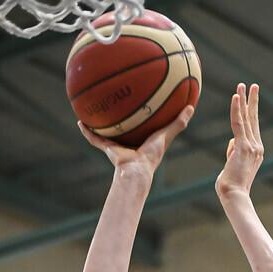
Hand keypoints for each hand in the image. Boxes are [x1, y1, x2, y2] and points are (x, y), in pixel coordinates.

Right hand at [78, 105, 193, 178]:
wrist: (136, 170)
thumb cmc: (152, 155)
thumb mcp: (166, 134)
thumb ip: (179, 122)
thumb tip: (192, 106)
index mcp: (142, 140)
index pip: (142, 125)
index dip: (142, 116)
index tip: (141, 103)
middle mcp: (128, 143)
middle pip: (123, 127)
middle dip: (119, 117)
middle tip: (114, 100)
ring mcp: (117, 146)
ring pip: (106, 132)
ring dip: (99, 123)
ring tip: (92, 108)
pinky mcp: (108, 149)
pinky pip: (95, 139)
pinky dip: (87, 132)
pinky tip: (80, 121)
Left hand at [215, 83, 263, 200]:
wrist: (234, 196)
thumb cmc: (231, 187)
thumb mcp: (232, 166)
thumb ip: (233, 153)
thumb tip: (232, 143)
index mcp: (255, 152)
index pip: (252, 128)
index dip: (250, 112)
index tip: (250, 100)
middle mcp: (257, 147)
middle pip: (253, 119)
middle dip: (253, 101)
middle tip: (253, 86)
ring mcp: (251, 146)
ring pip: (247, 118)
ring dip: (244, 100)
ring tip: (243, 85)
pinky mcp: (243, 146)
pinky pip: (238, 123)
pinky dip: (237, 109)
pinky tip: (236, 96)